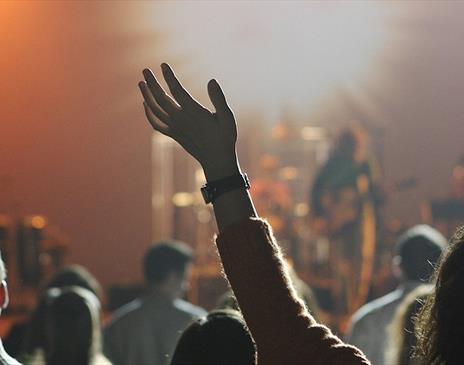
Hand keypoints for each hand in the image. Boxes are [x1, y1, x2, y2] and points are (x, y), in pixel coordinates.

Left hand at [139, 63, 239, 180]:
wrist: (217, 160)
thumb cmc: (224, 137)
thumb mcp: (227, 117)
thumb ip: (219, 99)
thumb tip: (212, 81)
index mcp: (193, 113)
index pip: (177, 90)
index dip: (169, 77)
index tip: (163, 65)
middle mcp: (181, 120)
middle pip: (160, 98)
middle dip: (152, 83)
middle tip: (145, 70)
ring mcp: (175, 128)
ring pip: (155, 110)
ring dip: (146, 96)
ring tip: (141, 83)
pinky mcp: (174, 135)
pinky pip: (156, 124)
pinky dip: (149, 114)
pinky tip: (145, 105)